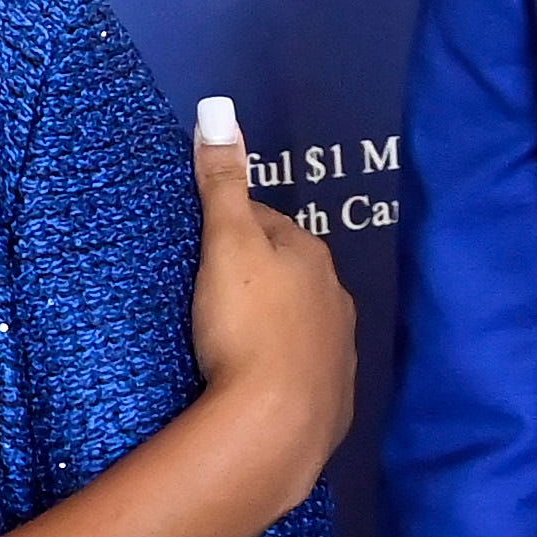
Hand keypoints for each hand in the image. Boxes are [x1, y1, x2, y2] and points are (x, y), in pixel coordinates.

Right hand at [187, 98, 355, 490]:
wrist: (275, 428)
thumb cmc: (247, 326)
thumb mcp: (225, 244)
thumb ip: (221, 181)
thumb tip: (217, 108)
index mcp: (312, 256)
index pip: (268, 223)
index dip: (231, 229)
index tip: (198, 245)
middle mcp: (336, 299)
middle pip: (288, 275)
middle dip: (256, 278)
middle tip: (206, 295)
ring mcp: (339, 353)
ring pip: (299, 324)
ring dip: (271, 326)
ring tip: (226, 341)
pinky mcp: (331, 403)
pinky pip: (302, 374)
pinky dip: (281, 371)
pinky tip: (253, 384)